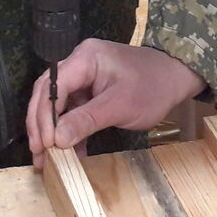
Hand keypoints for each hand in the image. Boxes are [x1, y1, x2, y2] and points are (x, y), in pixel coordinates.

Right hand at [27, 39, 201, 169]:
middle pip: (47, 94)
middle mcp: (78, 63)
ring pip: (56, 104)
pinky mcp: (90, 89)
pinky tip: (71, 152)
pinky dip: (70, 130)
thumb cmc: (153, 87)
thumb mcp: (120, 106)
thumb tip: (56, 139)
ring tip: (45, 158)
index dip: (44, 117)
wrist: (177, 78)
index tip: (45, 144)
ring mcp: (83, 76)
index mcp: (84, 59)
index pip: (52, 87)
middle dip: (40, 125)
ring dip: (51, 131)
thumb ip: (86, 121)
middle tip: (38, 154)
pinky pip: (72, 110)